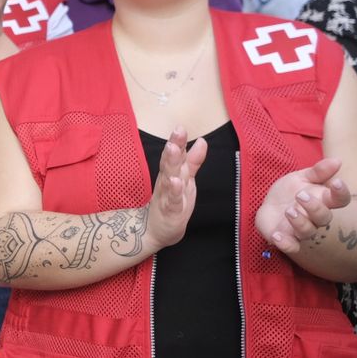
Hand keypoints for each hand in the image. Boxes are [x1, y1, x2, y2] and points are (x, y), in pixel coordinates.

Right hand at [146, 127, 207, 249]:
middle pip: (171, 161)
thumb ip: (192, 161)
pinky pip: (172, 200)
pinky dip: (173, 191)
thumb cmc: (171, 202)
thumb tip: (202, 140)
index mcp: (171, 173)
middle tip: (178, 131)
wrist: (154, 231)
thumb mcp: (184, 180)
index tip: (180, 126)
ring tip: (173, 150)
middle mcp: (167, 181)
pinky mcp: (169, 211)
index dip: (178, 140)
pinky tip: (175, 182)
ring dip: (171, 164)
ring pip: (169, 177)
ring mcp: (166, 195)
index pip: (175, 154)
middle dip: (174, 146)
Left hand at [256, 157, 348, 254]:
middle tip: (300, 195)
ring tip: (289, 211)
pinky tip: (277, 236)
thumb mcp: (302, 177)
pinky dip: (285, 243)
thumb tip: (337, 160)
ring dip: (299, 222)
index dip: (341, 192)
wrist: (271, 206)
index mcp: (323, 200)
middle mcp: (315, 217)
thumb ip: (318, 171)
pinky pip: (290, 246)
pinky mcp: (287, 239)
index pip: (340, 199)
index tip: (336, 182)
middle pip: (324, 217)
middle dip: (315, 207)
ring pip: (308, 231)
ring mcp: (302, 229)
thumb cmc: (292, 191)